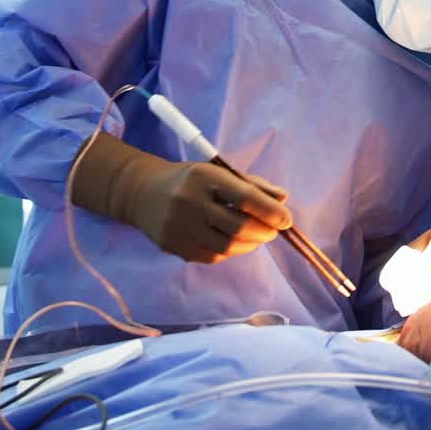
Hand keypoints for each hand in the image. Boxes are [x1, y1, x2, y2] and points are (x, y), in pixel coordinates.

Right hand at [137, 160, 292, 262]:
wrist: (143, 192)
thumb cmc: (192, 180)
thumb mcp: (219, 172)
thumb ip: (252, 185)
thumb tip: (283, 200)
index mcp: (205, 177)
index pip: (244, 196)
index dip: (270, 211)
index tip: (286, 220)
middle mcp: (189, 201)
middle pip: (237, 226)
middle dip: (263, 232)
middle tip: (274, 231)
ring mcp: (178, 226)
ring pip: (225, 247)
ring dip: (249, 245)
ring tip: (257, 237)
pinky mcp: (171, 245)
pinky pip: (210, 257)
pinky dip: (229, 252)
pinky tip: (234, 243)